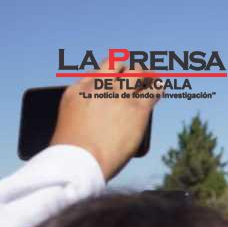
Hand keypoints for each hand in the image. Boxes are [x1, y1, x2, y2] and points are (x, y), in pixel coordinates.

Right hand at [50, 61, 160, 180]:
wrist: (81, 161)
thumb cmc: (73, 153)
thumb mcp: (69, 125)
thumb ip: (83, 113)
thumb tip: (98, 118)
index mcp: (78, 91)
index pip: (97, 72)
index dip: (109, 73)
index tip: (114, 78)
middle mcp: (100, 87)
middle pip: (117, 65)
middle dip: (128, 68)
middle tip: (135, 75)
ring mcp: (119, 96)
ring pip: (137, 73)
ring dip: (145, 74)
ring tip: (151, 78)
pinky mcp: (137, 109)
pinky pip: (152, 91)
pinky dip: (157, 87)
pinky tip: (159, 87)